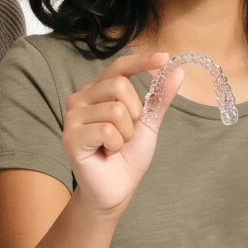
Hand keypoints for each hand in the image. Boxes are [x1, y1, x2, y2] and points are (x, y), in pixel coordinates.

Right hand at [63, 52, 182, 217]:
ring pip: (115, 110)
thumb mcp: (148, 123)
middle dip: (134, 114)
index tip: (164, 58)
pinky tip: (106, 153)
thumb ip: (159, 97)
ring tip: (114, 146)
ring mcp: (72, 117)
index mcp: (97, 91)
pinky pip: (107, 130)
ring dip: (125, 135)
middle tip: (125, 135)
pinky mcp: (70, 137)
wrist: (117, 190)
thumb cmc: (128, 157)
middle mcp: (81, 98)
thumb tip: (177, 71)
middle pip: (119, 85)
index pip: (119, 67)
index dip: (141, 61)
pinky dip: (116, 145)